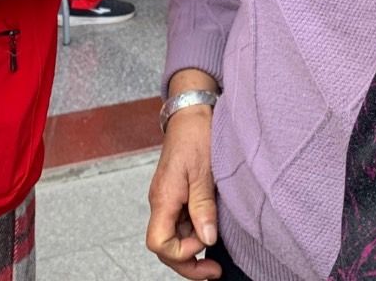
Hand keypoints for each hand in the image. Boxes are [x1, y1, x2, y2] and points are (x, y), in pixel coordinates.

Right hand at [146, 106, 219, 278]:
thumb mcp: (204, 171)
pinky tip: (210, 233)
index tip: (206, 243)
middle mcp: (161, 202)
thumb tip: (207, 239)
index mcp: (164, 198)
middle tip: (215, 271)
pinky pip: (181, 223)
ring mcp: (168, 199)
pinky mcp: (176, 194)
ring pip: (174, 237)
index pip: (159, 243)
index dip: (182, 253)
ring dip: (193, 249)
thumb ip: (203, 206)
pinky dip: (194, 234)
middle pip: (165, 246)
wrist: (191, 111)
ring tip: (217, 256)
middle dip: (188, 263)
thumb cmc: (196, 134)